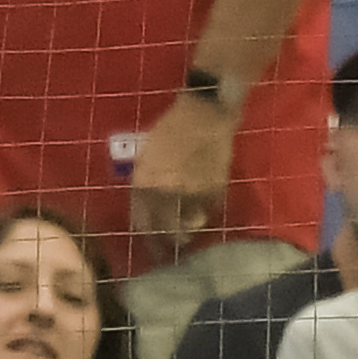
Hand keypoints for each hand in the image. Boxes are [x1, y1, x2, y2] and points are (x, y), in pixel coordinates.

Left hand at [129, 89, 235, 244]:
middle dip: (172, 238)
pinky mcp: (214, 190)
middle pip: (169, 231)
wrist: (203, 112)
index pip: (143, 225)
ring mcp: (191, 193)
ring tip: (193, 222)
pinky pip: (210, 209)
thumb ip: (143, 189)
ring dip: (192, 225)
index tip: (154, 246)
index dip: (149, 238)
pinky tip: (207, 200)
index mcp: (145, 185)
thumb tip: (144, 219)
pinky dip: (209, 208)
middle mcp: (166, 193)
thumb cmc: (170, 130)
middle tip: (177, 241)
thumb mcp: (146, 158)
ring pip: (192, 224)